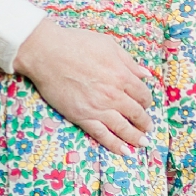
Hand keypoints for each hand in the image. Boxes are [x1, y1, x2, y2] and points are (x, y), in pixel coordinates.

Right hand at [15, 17, 156, 159]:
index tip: (146, 104)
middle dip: (144, 122)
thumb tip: (146, 74)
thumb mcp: (109, 45)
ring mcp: (98, 108)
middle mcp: (114, 95)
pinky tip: (124, 151)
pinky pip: (103, 135)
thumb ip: (129, 62)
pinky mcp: (82, 117)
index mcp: (122, 76)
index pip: (142, 94)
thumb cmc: (76, 44)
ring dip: (135, 137)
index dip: (147, 101)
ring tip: (143, 143)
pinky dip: (115, 145)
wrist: (47, 53)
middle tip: (148, 128)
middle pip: (136, 113)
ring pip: (123, 128)